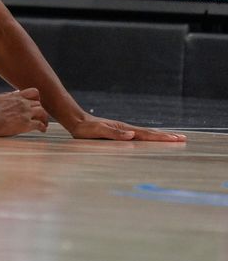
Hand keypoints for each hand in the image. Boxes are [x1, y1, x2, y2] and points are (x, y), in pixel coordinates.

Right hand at [0, 88, 48, 136]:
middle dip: (39, 110)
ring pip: (43, 112)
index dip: (36, 98)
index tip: (34, 103)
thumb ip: (0, 99)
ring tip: (44, 124)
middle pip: (39, 103)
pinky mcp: (26, 124)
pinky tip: (42, 130)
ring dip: (44, 118)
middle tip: (39, 117)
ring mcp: (26, 113)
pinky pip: (40, 125)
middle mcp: (23, 103)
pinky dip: (43, 127)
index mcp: (15, 96)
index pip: (33, 92)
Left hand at [67, 114, 186, 141]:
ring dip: (159, 136)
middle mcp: (126, 130)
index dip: (162, 138)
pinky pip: (138, 136)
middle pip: (150, 133)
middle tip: (184, 139)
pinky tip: (150, 139)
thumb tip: (132, 135)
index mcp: (124, 130)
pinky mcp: (119, 133)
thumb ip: (114, 134)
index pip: (147, 134)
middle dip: (167, 136)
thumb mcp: (98, 132)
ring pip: (146, 134)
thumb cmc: (86, 129)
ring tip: (173, 138)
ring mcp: (124, 131)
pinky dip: (149, 137)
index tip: (177, 139)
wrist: (77, 121)